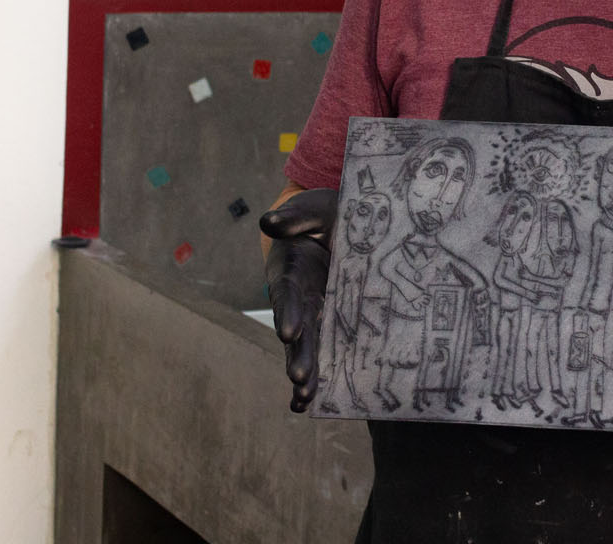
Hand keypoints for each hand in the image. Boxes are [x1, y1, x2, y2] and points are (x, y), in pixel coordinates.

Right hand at [260, 189, 336, 412]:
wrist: (342, 222)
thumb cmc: (327, 214)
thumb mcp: (316, 208)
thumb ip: (295, 216)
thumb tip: (270, 221)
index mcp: (292, 270)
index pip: (289, 292)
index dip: (289, 311)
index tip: (290, 330)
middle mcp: (299, 297)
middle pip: (297, 328)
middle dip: (299, 353)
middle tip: (300, 377)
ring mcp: (314, 312)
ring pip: (308, 346)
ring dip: (306, 372)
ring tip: (305, 398)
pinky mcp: (331, 322)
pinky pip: (326, 350)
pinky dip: (319, 376)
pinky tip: (313, 404)